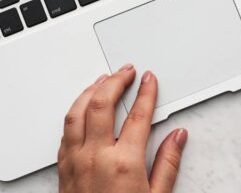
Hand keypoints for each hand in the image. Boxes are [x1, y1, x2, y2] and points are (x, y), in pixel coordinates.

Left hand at [58, 65, 187, 192]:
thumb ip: (167, 163)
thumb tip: (177, 136)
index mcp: (124, 162)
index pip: (137, 115)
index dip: (146, 93)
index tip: (149, 80)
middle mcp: (96, 157)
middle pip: (101, 103)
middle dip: (115, 81)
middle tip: (126, 71)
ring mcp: (75, 161)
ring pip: (76, 112)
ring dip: (90, 91)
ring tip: (102, 80)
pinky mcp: (62, 169)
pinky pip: (65, 131)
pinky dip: (74, 112)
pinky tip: (81, 108)